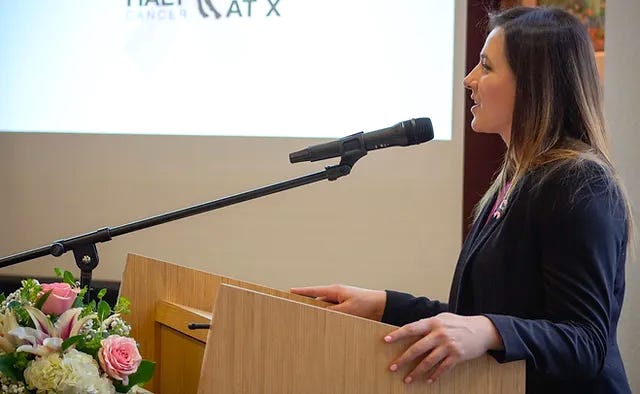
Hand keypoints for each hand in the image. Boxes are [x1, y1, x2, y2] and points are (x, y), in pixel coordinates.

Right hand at [290, 284, 386, 320]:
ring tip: (306, 320)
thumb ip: (332, 311)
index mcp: (334, 290)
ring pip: (324, 308)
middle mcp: (335, 294)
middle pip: (316, 300)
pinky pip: (331, 312)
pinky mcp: (344, 308)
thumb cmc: (366, 304)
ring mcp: (339, 301)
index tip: (290, 291)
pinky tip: (323, 324)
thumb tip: (318, 313)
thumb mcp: (347, 309)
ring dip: (318, 313)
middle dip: (307, 305)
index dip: (301, 292)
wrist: (382, 306)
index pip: (314, 291)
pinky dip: (327, 317)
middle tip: (294, 309)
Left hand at [384, 313, 503, 383]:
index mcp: (433, 323)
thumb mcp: (442, 318)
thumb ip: (427, 324)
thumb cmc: (459, 323)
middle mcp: (439, 334)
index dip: (398, 334)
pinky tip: (427, 381)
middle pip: (417, 348)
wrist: (482, 330)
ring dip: (416, 372)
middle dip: (403, 359)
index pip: (412, 328)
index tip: (386, 340)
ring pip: (428, 362)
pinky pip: (443, 368)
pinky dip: (434, 376)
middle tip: (392, 367)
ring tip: (407, 380)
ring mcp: (449, 346)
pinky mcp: (457, 356)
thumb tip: (411, 330)